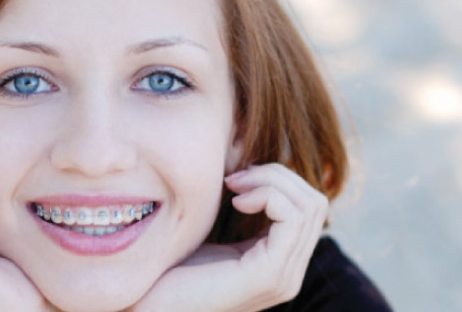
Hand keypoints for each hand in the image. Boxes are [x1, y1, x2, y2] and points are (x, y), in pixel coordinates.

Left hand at [128, 163, 328, 311]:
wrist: (147, 302)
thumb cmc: (167, 266)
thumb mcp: (211, 231)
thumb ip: (238, 208)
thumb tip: (247, 164)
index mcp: (279, 262)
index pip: (309, 207)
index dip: (278, 179)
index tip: (236, 178)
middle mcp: (289, 274)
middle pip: (314, 202)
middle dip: (277, 175)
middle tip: (235, 178)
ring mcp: (282, 277)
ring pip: (309, 205)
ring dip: (271, 181)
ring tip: (234, 186)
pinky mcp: (268, 275)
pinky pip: (292, 218)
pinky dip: (268, 196)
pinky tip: (236, 200)